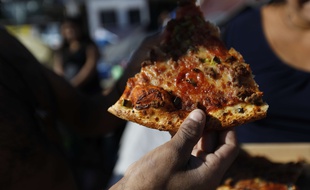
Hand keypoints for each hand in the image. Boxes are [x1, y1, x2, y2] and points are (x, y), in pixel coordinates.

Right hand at [110, 109, 238, 189]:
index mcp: (210, 172)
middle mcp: (204, 171)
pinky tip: (175, 121)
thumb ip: (189, 133)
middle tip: (204, 104)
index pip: (230, 147)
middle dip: (210, 124)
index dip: (228, 128)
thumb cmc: (153, 180)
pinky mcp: (177, 166)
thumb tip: (201, 113)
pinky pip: (186, 148)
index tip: (222, 109)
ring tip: (190, 108)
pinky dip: (183, 135)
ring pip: (199, 145)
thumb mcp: (173, 154)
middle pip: (216, 144)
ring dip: (195, 128)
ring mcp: (190, 169)